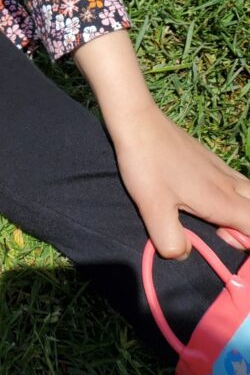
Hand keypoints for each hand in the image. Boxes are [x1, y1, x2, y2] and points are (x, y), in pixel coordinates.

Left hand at [110, 101, 249, 259]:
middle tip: (223, 237)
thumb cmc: (147, 164)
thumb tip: (182, 254)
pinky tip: (207, 199)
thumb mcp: (153, 208)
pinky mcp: (208, 158)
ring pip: (249, 194)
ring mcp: (220, 168)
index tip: (230, 247)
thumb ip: (171, 240)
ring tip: (216, 222)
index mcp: (222, 200)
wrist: (137, 120)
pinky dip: (234, 196)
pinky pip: (236, 181)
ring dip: (242, 212)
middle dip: (248, 230)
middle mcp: (229, 184)